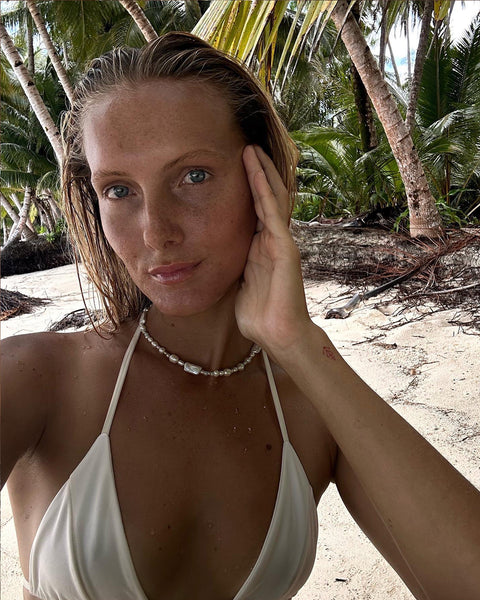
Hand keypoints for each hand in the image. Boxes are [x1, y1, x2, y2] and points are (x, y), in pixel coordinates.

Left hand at [235, 145, 311, 359]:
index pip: (254, 211)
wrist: (279, 334)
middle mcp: (272, 240)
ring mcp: (280, 241)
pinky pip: (271, 210)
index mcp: (260, 249)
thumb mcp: (240, 287)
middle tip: (246, 147)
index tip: (234, 169)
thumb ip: (235, 272)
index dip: (247, 189)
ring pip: (272, 197)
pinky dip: (262, 187)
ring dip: (261, 171)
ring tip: (250, 148)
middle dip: (257, 173)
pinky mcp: (284, 245)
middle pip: (266, 198)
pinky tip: (255, 167)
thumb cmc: (260, 317)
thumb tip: (216, 266)